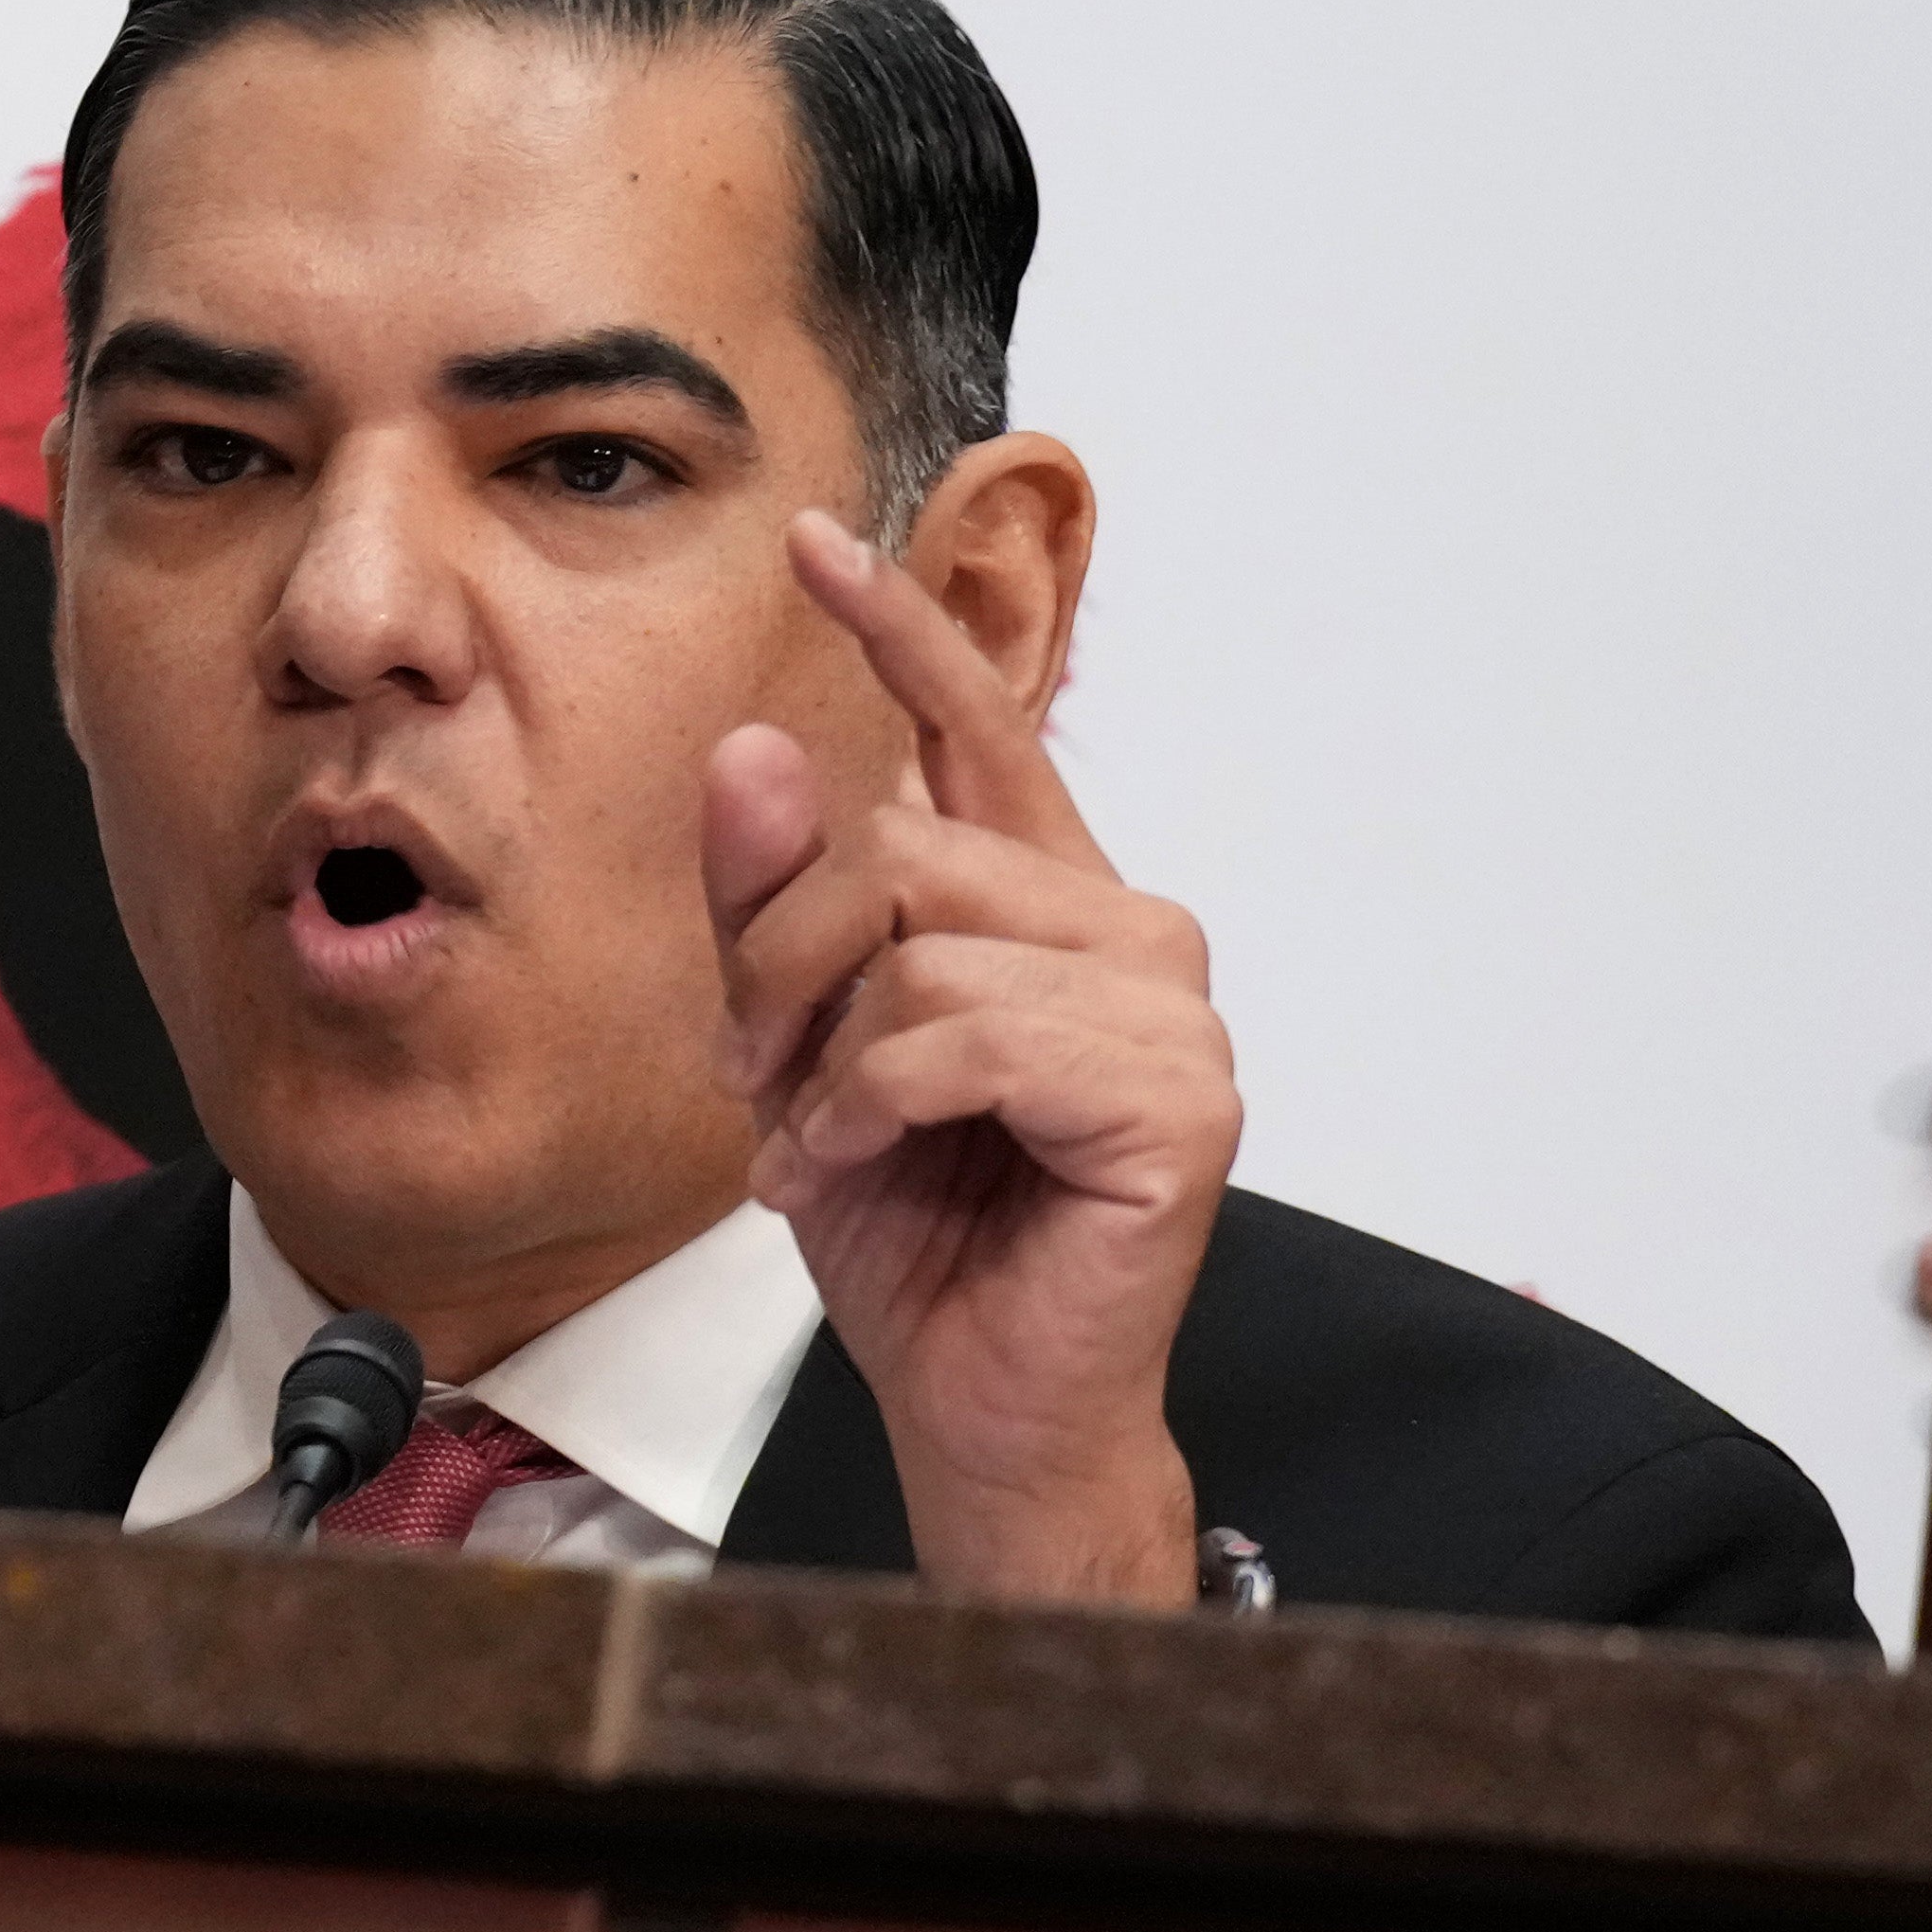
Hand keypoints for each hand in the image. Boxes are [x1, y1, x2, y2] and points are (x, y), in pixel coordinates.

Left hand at [702, 511, 1233, 1604]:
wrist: (975, 1394)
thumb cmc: (909, 1220)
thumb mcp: (794, 1040)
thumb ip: (770, 896)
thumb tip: (754, 743)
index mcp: (1050, 899)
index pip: (980, 730)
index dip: (901, 630)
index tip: (812, 537)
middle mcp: (1127, 926)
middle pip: (899, 851)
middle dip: (793, 968)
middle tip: (774, 1084)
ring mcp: (1168, 1006)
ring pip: (922, 947)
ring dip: (833, 1061)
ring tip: (831, 1145)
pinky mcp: (1178, 1095)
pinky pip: (963, 1036)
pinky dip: (875, 1106)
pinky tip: (861, 1166)